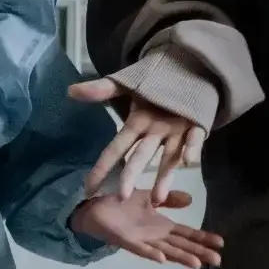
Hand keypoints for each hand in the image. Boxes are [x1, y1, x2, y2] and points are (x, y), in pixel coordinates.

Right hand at [68, 78, 206, 200]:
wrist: (187, 70)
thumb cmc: (155, 80)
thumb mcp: (126, 83)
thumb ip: (101, 89)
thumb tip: (71, 91)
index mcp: (136, 125)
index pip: (115, 149)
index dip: (102, 168)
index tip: (89, 190)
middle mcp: (154, 134)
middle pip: (140, 157)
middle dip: (131, 175)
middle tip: (122, 196)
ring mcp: (176, 133)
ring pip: (168, 157)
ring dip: (164, 176)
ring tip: (158, 198)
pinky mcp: (196, 127)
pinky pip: (195, 139)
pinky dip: (192, 149)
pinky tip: (189, 161)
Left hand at [69, 190, 222, 268]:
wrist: (94, 208)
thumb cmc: (122, 205)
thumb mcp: (149, 198)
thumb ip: (169, 200)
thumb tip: (191, 200)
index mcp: (161, 227)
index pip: (187, 234)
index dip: (203, 238)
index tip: (221, 243)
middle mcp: (155, 237)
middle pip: (181, 246)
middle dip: (199, 252)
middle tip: (218, 260)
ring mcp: (141, 241)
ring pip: (165, 251)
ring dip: (180, 257)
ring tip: (197, 264)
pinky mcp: (126, 241)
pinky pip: (140, 249)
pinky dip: (151, 254)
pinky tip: (162, 259)